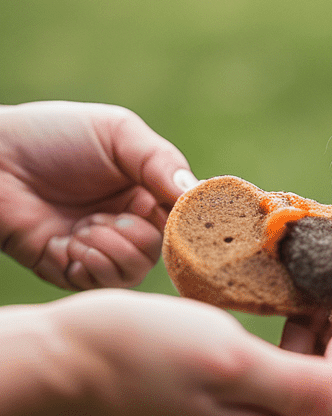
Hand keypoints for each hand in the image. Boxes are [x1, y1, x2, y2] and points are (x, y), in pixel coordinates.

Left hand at [0, 101, 197, 289]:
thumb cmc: (52, 136)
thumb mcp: (116, 132)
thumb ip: (160, 160)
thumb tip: (194, 192)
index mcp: (144, 191)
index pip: (183, 218)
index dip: (186, 223)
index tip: (179, 220)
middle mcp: (126, 222)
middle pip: (163, 252)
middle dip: (140, 237)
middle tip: (109, 217)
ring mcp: (97, 248)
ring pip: (134, 271)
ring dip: (113, 250)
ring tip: (85, 228)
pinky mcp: (67, 268)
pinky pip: (98, 283)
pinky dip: (90, 264)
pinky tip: (69, 242)